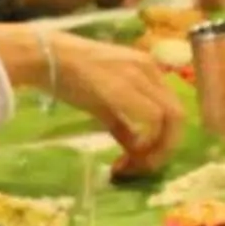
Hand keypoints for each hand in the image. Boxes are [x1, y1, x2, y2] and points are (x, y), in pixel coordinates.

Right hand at [50, 33, 184, 172]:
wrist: (46, 57)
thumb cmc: (69, 76)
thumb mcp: (103, 101)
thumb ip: (123, 123)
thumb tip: (135, 149)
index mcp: (148, 70)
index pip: (171, 109)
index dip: (163, 140)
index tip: (140, 159)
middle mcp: (150, 71)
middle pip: (178, 116)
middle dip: (164, 149)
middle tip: (142, 168)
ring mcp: (139, 78)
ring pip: (171, 119)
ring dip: (157, 150)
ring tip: (133, 167)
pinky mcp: (126, 89)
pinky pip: (153, 120)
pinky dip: (147, 145)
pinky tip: (125, 158)